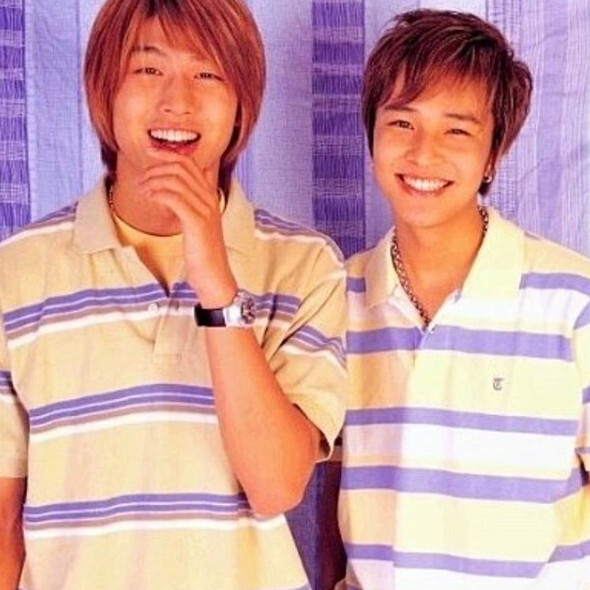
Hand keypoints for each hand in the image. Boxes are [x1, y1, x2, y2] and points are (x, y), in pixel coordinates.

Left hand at [137, 150, 236, 305]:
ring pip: (176, 180)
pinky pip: (174, 198)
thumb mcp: (196, 224)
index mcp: (210, 196)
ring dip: (153, 181)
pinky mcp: (197, 222)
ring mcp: (205, 210)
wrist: (214, 276)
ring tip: (142, 190)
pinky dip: (158, 193)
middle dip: (157, 167)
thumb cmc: (202, 252)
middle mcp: (210, 199)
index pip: (191, 163)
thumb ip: (187, 205)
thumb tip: (170, 191)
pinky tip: (149, 198)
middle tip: (142, 178)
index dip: (169, 153)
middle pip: (182, 167)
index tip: (150, 151)